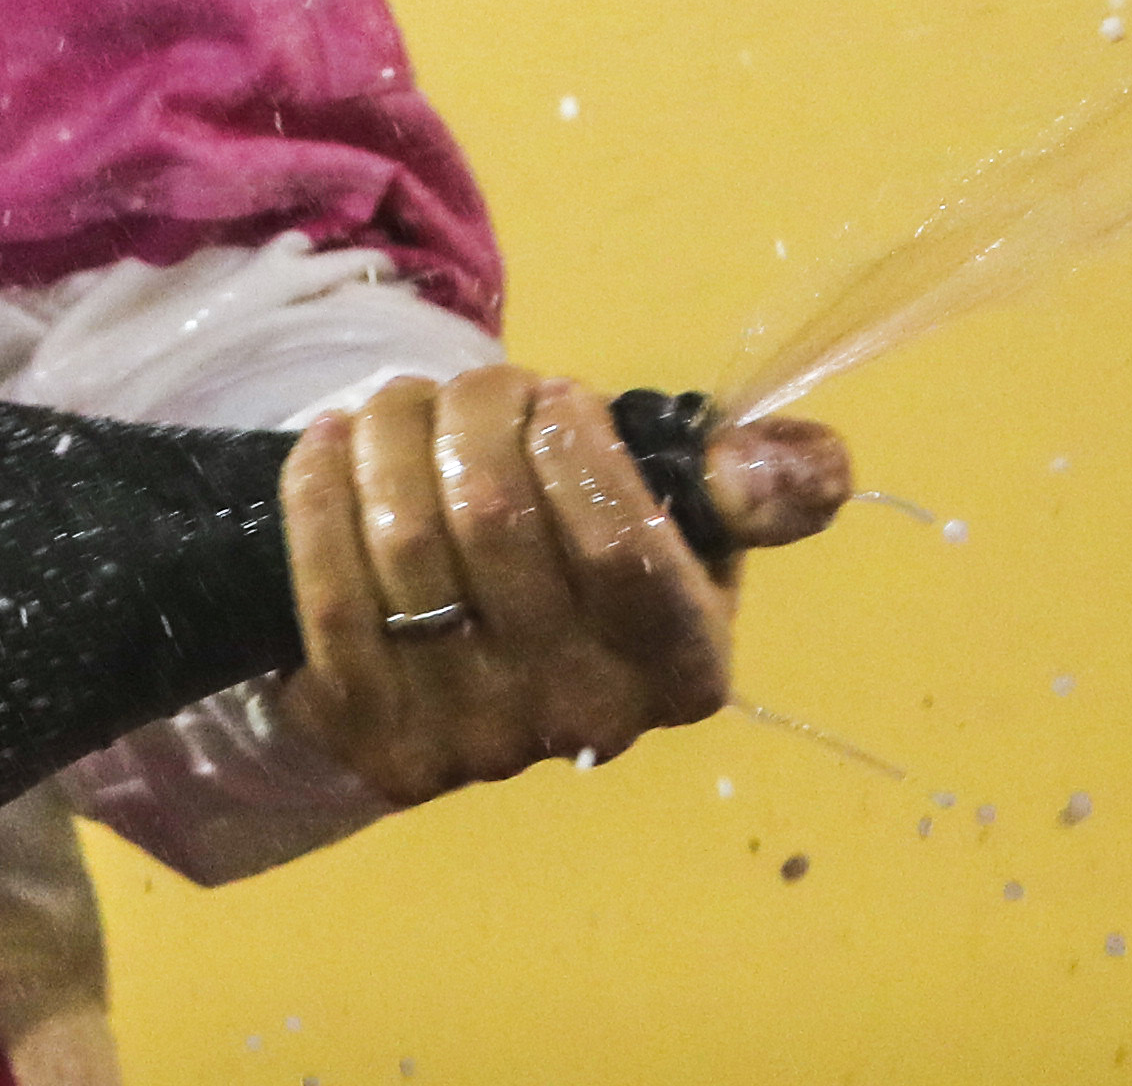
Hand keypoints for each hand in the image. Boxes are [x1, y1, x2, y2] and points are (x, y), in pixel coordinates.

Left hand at [274, 368, 850, 805]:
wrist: (471, 667)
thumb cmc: (588, 561)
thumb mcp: (684, 521)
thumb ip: (748, 483)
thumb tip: (811, 467)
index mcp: (682, 667)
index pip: (625, 548)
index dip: (572, 444)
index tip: (553, 402)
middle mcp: (582, 720)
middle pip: (495, 517)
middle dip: (472, 410)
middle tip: (468, 390)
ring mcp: (470, 740)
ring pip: (406, 540)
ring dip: (391, 434)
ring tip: (399, 408)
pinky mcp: (371, 738)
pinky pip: (329, 592)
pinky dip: (320, 492)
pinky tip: (332, 446)